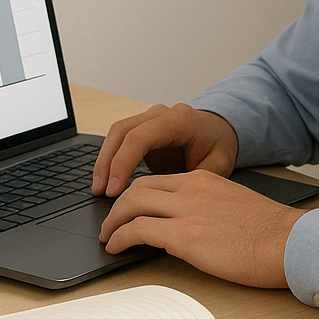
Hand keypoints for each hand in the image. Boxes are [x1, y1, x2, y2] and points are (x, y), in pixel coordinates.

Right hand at [91, 103, 238, 197]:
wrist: (220, 131)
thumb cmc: (218, 148)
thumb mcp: (216, 167)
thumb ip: (191, 182)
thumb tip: (166, 204)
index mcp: (179, 120)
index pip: (141, 137)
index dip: (123, 163)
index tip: (116, 190)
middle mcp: (160, 114)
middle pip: (122, 131)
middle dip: (107, 162)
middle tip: (100, 191)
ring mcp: (149, 118)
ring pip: (116, 133)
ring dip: (104, 161)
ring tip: (98, 189)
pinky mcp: (142, 128)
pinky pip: (119, 139)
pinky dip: (110, 159)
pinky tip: (107, 180)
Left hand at [99, 170, 305, 287]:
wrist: (287, 243)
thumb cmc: (268, 233)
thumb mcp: (232, 206)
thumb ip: (207, 207)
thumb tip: (189, 224)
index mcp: (204, 179)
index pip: (157, 180)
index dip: (135, 195)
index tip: (127, 209)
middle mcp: (191, 189)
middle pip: (138, 188)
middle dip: (117, 205)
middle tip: (109, 222)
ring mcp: (186, 210)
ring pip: (132, 204)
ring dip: (113, 221)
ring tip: (107, 236)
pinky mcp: (184, 236)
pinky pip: (138, 231)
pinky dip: (120, 238)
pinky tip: (116, 248)